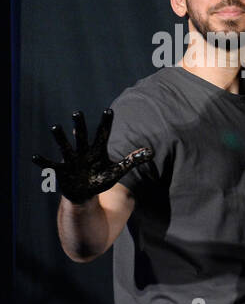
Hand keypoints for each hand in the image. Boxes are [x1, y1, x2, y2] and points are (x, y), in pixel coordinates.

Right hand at [31, 109, 152, 203]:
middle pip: (82, 137)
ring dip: (60, 138)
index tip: (109, 110)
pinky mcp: (61, 170)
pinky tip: (35, 157)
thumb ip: (132, 160)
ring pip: (65, 147)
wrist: (85, 193)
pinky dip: (43, 162)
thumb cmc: (100, 179)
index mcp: (97, 151)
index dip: (106, 123)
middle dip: (80, 126)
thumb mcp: (117, 170)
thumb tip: (151, 151)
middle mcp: (83, 152)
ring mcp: (71, 160)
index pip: (103, 135)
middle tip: (78, 112)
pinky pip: (51, 165)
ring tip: (55, 127)